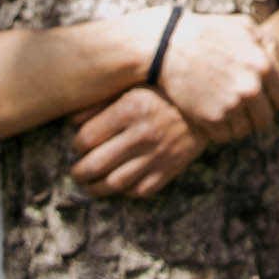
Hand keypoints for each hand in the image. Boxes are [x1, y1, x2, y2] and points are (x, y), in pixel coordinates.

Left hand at [70, 88, 206, 199]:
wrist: (206, 107)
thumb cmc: (164, 93)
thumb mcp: (133, 87)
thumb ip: (101, 102)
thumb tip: (72, 122)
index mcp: (131, 108)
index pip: (87, 138)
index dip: (76, 146)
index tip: (77, 146)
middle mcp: (142, 133)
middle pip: (95, 164)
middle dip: (79, 172)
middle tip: (76, 172)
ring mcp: (156, 155)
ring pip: (114, 183)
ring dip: (96, 188)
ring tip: (90, 185)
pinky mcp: (169, 170)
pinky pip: (139, 190)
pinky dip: (125, 192)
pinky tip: (119, 185)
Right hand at [158, 10, 278, 145]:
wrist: (168, 45)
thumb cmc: (208, 32)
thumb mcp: (243, 26)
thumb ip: (267, 43)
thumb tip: (278, 60)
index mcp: (264, 66)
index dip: (272, 100)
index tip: (262, 99)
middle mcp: (251, 89)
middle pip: (265, 120)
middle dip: (256, 115)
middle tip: (243, 109)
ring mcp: (231, 106)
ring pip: (246, 131)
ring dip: (238, 124)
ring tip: (227, 111)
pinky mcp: (211, 119)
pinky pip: (225, 137)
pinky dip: (221, 131)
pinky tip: (213, 115)